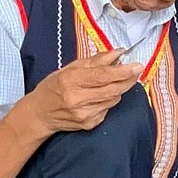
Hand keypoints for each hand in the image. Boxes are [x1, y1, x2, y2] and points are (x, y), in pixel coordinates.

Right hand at [26, 48, 141, 133]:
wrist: (40, 114)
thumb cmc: (53, 87)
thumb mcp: (70, 68)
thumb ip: (96, 61)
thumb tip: (119, 53)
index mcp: (71, 80)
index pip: (103, 76)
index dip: (123, 71)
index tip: (138, 65)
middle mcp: (78, 99)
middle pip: (114, 89)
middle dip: (129, 79)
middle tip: (136, 70)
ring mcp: (85, 114)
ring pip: (114, 99)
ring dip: (118, 89)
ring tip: (112, 82)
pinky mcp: (90, 124)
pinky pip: (108, 109)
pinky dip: (109, 100)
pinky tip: (99, 97)